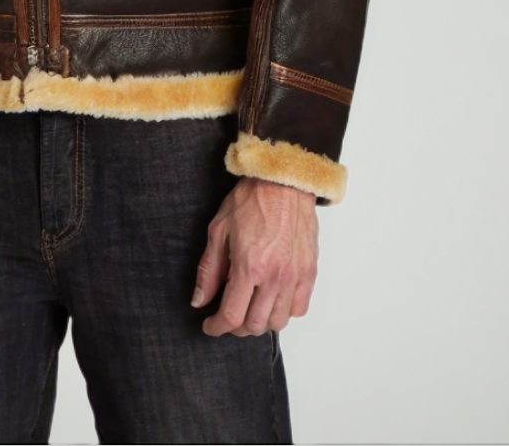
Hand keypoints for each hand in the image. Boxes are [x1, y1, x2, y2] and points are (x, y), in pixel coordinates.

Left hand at [191, 177, 317, 336]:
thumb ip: (209, 270)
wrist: (283, 181)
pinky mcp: (309, 272)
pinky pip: (299, 308)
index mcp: (249, 266)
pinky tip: (272, 299)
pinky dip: (284, 311)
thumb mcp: (219, 230)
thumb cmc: (251, 200)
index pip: (231, 315)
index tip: (210, 325)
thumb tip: (199, 300)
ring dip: (260, 322)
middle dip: (236, 327)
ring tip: (249, 308)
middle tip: (227, 317)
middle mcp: (274, 277)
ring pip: (278, 321)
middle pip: (255, 325)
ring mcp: (295, 276)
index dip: (217, 327)